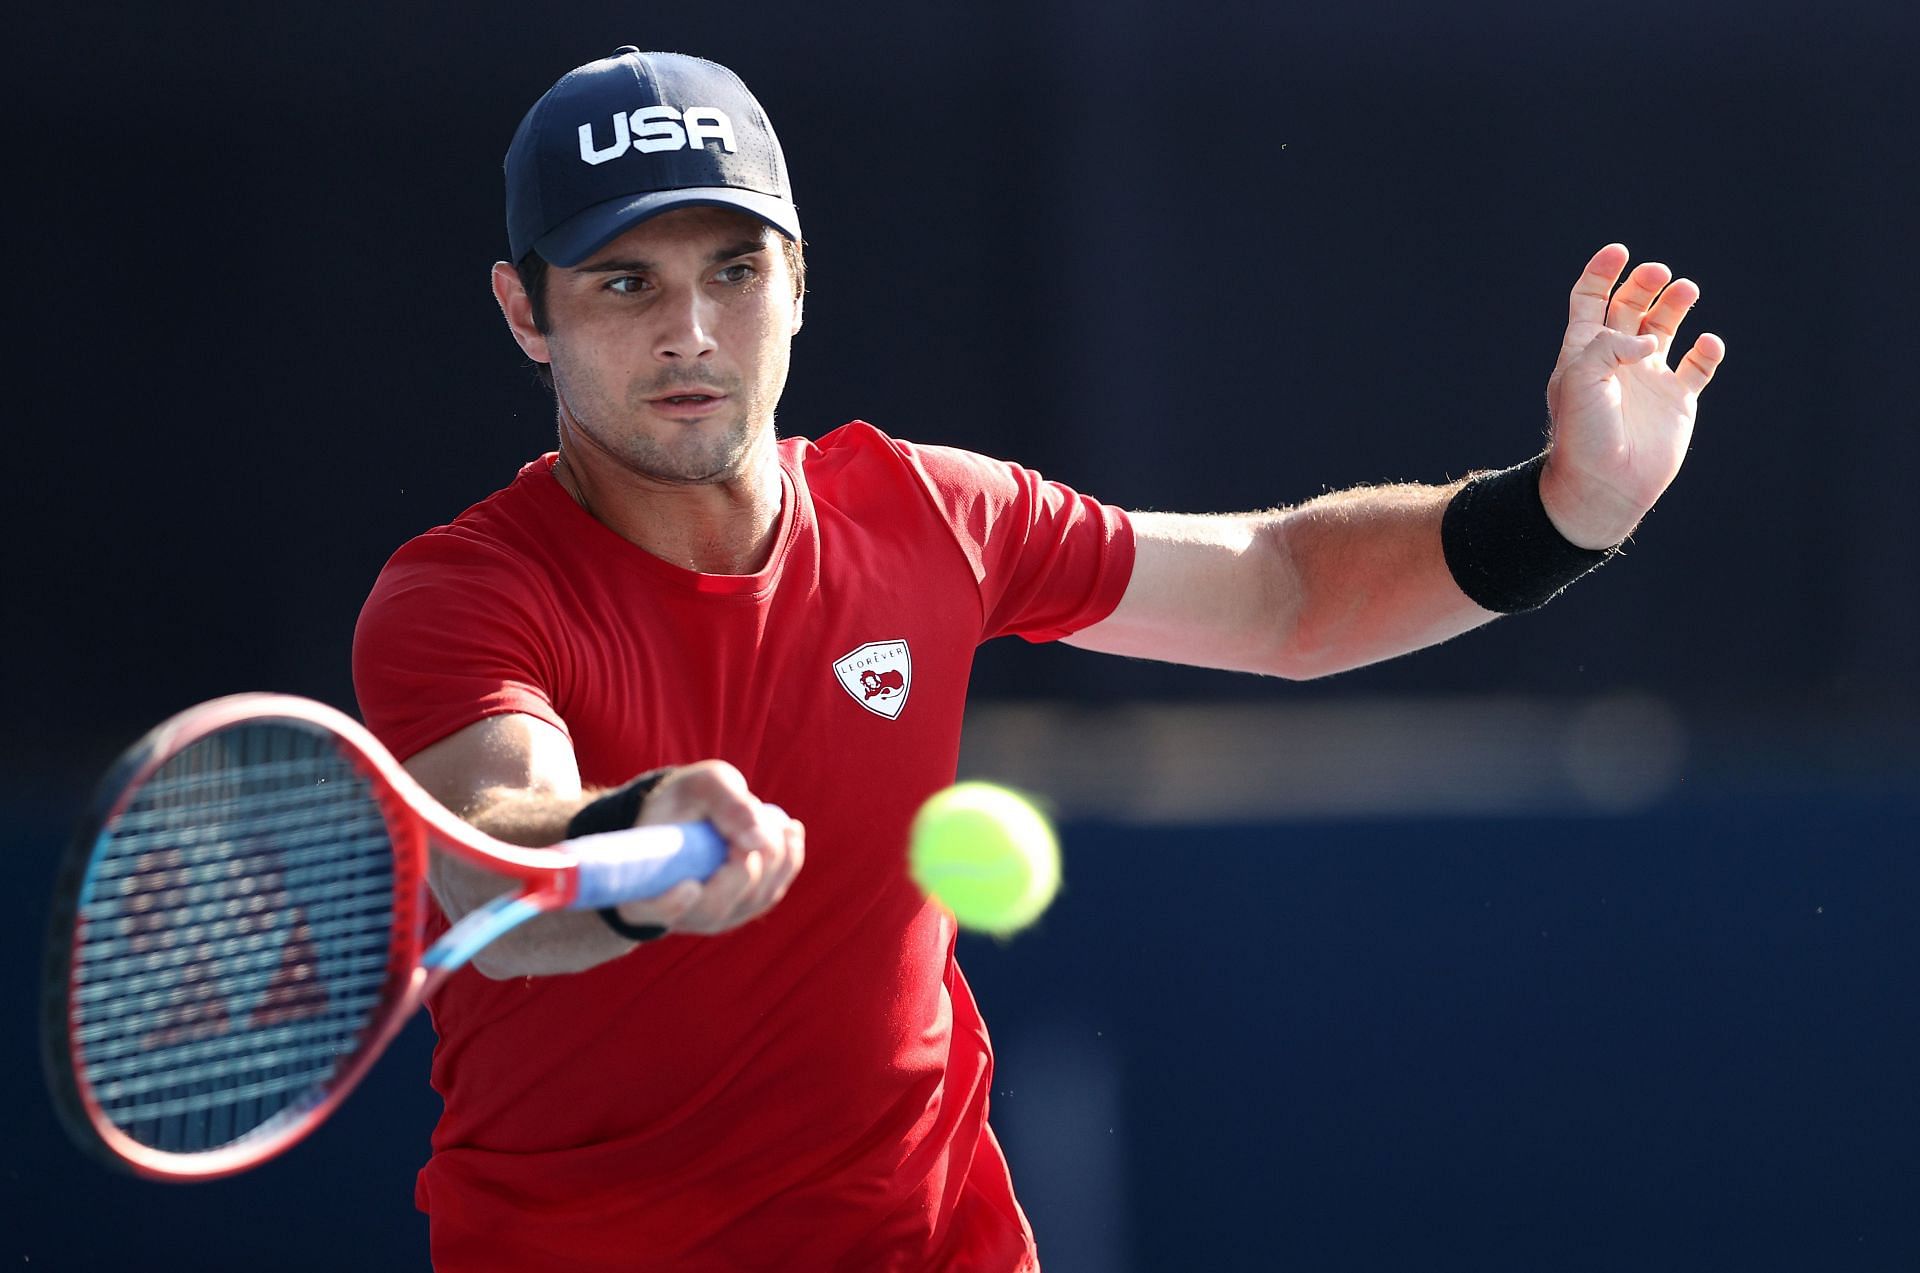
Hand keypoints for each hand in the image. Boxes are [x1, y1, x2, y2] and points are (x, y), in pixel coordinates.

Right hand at [611, 760, 804, 936]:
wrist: (686, 812)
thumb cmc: (685, 800)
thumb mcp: (698, 786)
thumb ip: (725, 803)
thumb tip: (759, 840)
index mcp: (641, 887)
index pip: (648, 911)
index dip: (669, 906)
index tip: (689, 887)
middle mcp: (676, 912)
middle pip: (714, 907)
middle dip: (743, 865)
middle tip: (755, 825)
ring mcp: (713, 916)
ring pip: (750, 900)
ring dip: (772, 858)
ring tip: (776, 820)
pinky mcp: (741, 909)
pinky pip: (771, 893)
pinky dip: (787, 861)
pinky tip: (791, 831)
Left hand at [1539, 244, 1725, 548]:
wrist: (1605, 485)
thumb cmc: (1583, 434)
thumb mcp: (1580, 379)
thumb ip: (1609, 345)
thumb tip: (1649, 340)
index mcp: (1584, 352)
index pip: (1591, 299)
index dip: (1603, 273)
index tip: (1620, 252)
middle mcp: (1617, 360)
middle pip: (1631, 306)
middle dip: (1644, 283)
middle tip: (1659, 274)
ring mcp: (1649, 378)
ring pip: (1667, 327)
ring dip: (1677, 304)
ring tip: (1686, 291)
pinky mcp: (1678, 400)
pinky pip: (1699, 365)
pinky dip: (1708, 349)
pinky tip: (1707, 344)